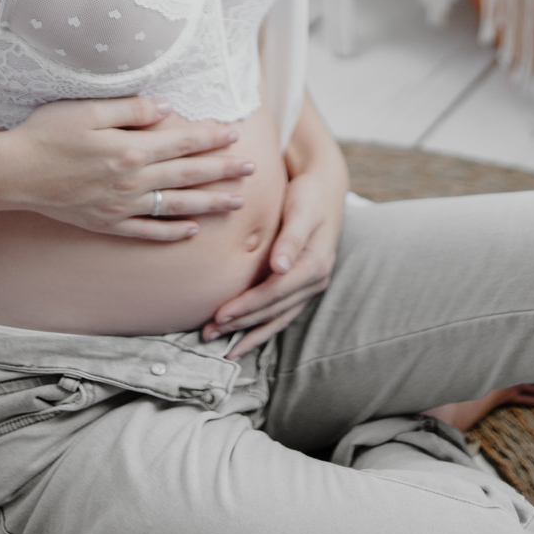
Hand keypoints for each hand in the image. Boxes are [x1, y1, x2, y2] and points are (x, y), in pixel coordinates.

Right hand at [0, 96, 254, 239]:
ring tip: (236, 202)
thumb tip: (167, 108)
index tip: (236, 133)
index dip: (211, 137)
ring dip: (209, 203)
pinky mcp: (106, 223)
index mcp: (130, 149)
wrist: (13, 173)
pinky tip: (191, 232)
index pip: (182, 142)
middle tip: (252, 168)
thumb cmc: (47, 134)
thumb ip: (131, 110)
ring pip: (176, 206)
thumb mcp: (88, 110)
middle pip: (187, 175)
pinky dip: (171, 232)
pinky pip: (147, 231)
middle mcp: (131, 181)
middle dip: (223, 170)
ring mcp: (120, 206)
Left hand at [202, 150, 345, 359]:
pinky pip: (282, 313)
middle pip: (274, 310)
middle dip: (242, 324)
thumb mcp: (301, 210)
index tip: (220, 314)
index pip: (275, 292)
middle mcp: (316, 280)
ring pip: (278, 317)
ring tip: (223, 346)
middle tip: (209, 333)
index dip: (247, 306)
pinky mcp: (302, 284)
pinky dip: (262, 327)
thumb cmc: (308, 194)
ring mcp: (311, 285)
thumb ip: (291, 239)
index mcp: (315, 263)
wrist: (324, 186)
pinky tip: (244, 338)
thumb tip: (281, 268)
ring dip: (250, 333)